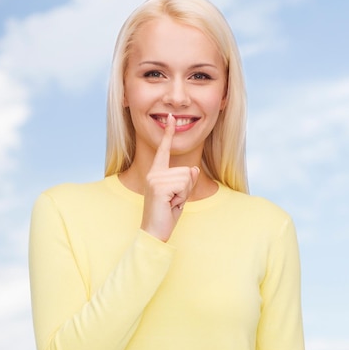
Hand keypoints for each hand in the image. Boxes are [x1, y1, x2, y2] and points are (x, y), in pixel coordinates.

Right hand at [140, 114, 199, 241]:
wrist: (154, 231)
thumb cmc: (165, 214)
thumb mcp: (180, 195)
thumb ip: (186, 181)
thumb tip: (194, 170)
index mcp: (156, 173)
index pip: (164, 151)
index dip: (168, 134)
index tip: (171, 118)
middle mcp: (154, 173)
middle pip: (187, 170)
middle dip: (186, 189)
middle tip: (173, 201)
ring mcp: (155, 179)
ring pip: (187, 177)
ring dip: (184, 194)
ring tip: (171, 203)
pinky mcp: (158, 186)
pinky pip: (184, 185)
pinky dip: (181, 197)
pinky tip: (170, 205)